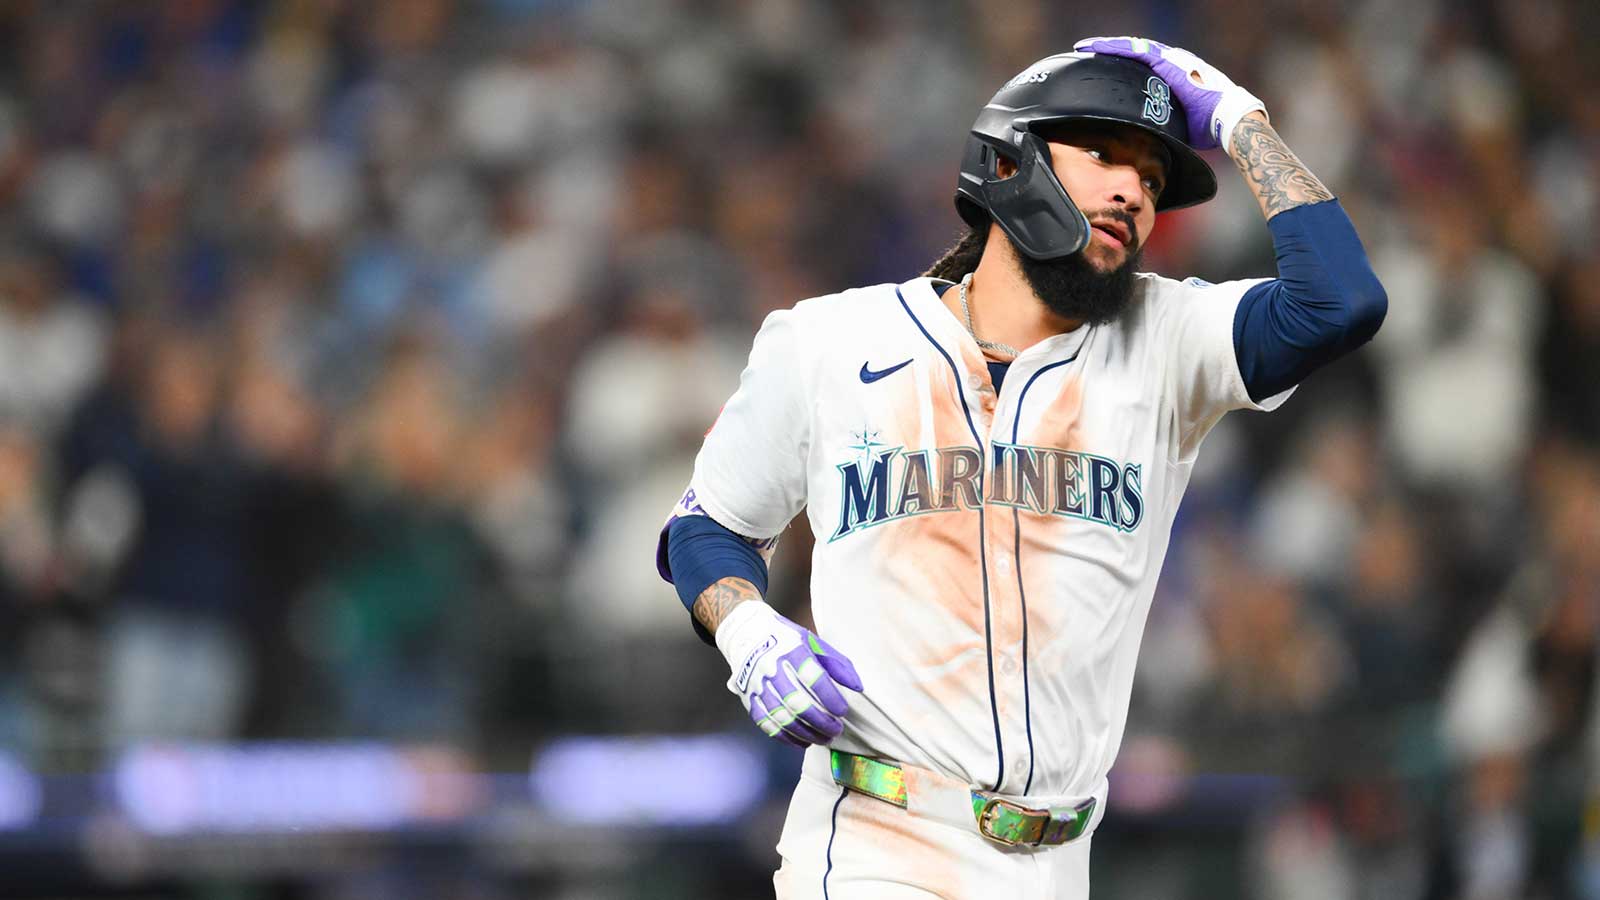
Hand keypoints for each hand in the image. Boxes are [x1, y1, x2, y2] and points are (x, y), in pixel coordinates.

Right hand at [715, 600, 863, 746]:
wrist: (747, 634)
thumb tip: (857, 687)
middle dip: (820, 721)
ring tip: (823, 739)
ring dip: (806, 733)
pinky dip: (785, 737)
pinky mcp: (749, 698)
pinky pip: (766, 723)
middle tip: (836, 730)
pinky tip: (802, 741)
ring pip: (782, 717)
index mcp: (791, 650)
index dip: (830, 697)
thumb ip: (837, 664)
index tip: (842, 711)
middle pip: (797, 702)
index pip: (813, 677)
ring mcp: (758, 685)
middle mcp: (772, 667)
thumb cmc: (787, 640)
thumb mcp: (814, 642)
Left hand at [1073, 36, 1265, 151]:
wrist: (1228, 118)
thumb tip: (1147, 139)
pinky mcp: (1168, 63)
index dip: (1121, 63)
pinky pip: (1138, 52)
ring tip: (1086, 46)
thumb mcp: (1179, 123)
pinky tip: (1099, 47)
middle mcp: (1172, 62)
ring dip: (1109, 47)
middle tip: (1086, 51)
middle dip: (1110, 51)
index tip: (1100, 68)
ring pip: (1134, 48)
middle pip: (1135, 53)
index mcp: (1173, 75)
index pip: (1142, 65)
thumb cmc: (1209, 125)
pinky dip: (1118, 48)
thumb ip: (1163, 122)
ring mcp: (1171, 60)